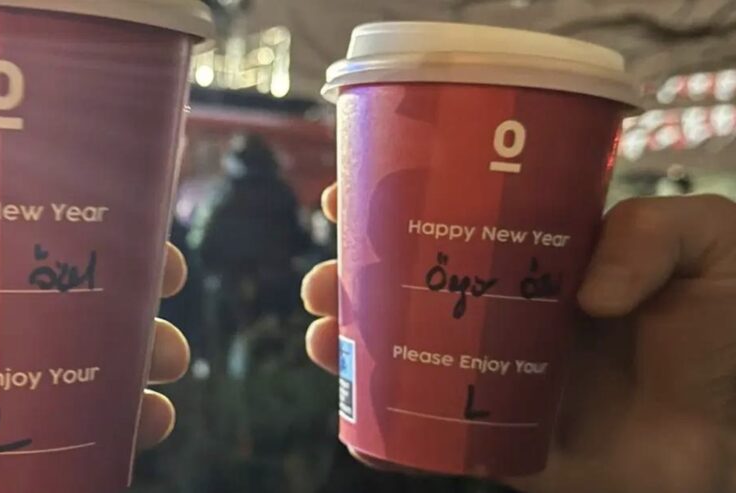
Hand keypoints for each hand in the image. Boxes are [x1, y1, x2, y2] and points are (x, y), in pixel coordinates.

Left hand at [0, 106, 190, 492]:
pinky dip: (124, 423)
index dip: (66, 202)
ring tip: (170, 359)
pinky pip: (73, 431)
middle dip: (123, 278)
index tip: (125, 196)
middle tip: (167, 277)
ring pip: (76, 357)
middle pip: (51, 284)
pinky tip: (153, 419)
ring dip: (140, 350)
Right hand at [302, 183, 735, 492]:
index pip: (455, 213)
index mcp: (538, 255)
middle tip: (325, 272)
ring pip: (400, 344)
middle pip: (409, 278)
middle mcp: (504, 305)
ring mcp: (490, 367)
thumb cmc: (726, 342)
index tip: (347, 190)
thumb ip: (656, 233)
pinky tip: (346, 392)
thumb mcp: (710, 251)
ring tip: (322, 325)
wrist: (724, 450)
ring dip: (348, 332)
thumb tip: (583, 290)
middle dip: (351, 270)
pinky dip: (373, 412)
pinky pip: (420, 423)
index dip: (396, 197)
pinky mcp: (489, 429)